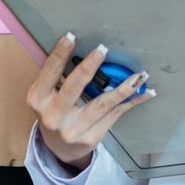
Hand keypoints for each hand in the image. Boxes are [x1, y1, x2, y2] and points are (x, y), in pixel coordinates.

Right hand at [28, 33, 155, 166]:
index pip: (49, 73)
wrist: (59, 148)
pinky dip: (132, 102)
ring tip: (139, 75)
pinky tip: (146, 92)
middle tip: (102, 49)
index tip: (71, 36)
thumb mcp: (48, 95)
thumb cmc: (56, 111)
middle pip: (73, 88)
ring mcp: (72, 130)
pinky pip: (115, 115)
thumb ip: (61, 77)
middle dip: (89, 68)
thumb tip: (88, 50)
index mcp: (38, 99)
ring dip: (123, 88)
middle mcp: (53, 116)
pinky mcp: (90, 138)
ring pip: (101, 104)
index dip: (59, 54)